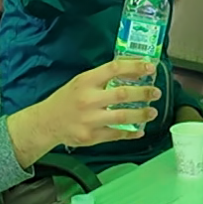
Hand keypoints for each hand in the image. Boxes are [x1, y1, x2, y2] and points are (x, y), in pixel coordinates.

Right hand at [14, 58, 160, 161]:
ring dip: (141, 114)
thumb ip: (102, 78)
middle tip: (156, 92)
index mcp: (85, 81)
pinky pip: (116, 135)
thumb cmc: (67, 99)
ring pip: (122, 116)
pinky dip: (130, 133)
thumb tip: (132, 71)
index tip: (150, 67)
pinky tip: (140, 130)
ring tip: (153, 112)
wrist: (47, 122)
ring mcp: (90, 120)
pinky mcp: (91, 136)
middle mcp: (88, 99)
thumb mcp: (80, 82)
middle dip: (144, 93)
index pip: (114, 69)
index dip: (134, 67)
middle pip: (122, 94)